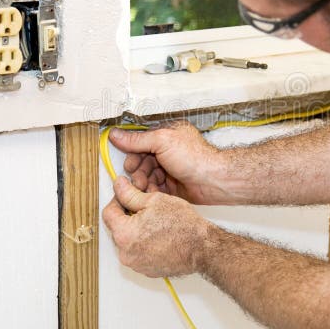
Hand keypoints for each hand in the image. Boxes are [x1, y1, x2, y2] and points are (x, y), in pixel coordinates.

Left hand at [102, 175, 210, 277]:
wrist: (201, 248)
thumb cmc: (182, 225)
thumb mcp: (154, 200)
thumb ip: (130, 194)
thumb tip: (118, 186)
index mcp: (124, 234)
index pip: (108, 213)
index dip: (117, 200)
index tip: (126, 195)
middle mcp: (126, 254)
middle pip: (118, 228)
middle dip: (127, 216)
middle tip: (144, 208)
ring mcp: (136, 264)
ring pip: (128, 241)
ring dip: (136, 230)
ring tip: (155, 222)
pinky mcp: (147, 270)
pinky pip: (139, 253)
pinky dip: (144, 244)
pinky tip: (159, 235)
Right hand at [108, 121, 230, 204]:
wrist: (213, 180)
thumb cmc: (195, 158)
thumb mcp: (162, 141)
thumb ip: (137, 139)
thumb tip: (117, 135)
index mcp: (167, 136)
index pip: (141, 142)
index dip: (132, 153)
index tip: (128, 163)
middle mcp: (168, 151)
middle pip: (142, 161)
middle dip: (137, 170)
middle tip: (136, 177)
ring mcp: (170, 169)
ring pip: (147, 175)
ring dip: (143, 182)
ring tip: (143, 186)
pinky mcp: (172, 185)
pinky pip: (154, 188)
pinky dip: (151, 191)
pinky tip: (151, 193)